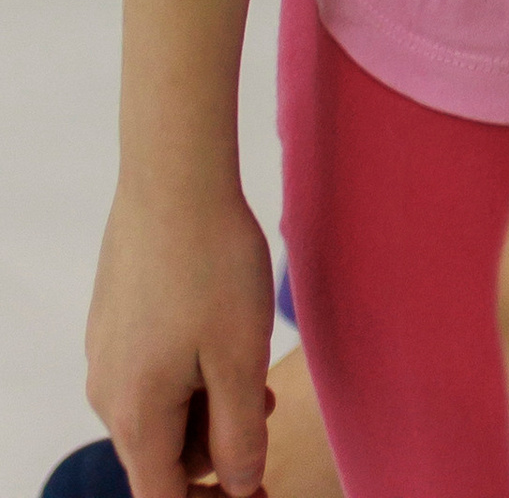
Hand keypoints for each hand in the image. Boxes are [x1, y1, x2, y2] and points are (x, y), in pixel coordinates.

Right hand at [89, 179, 275, 497]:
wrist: (174, 177)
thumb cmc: (213, 265)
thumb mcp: (240, 358)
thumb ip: (239, 436)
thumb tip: (238, 487)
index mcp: (136, 416)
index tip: (258, 490)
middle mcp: (107, 393)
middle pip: (162, 456)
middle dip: (216, 447)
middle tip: (267, 408)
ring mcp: (105, 353)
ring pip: (160, 408)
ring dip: (207, 404)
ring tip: (253, 368)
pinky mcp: (113, 320)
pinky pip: (150, 370)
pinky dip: (190, 371)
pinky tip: (223, 333)